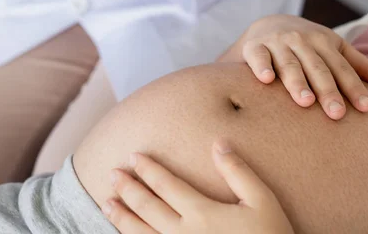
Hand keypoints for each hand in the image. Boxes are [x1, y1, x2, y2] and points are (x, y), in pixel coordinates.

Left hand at [103, 140, 293, 233]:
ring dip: (121, 217)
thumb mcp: (261, 200)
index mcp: (202, 213)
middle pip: (147, 207)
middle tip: (112, 174)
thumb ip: (238, 172)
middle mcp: (183, 233)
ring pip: (140, 233)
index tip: (134, 157)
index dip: (149, 169)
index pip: (167, 185)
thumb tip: (219, 143)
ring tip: (106, 203)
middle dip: (128, 189)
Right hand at [221, 15, 367, 119]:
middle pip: (318, 69)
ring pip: (289, 64)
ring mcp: (277, 43)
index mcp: (325, 43)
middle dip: (328, 90)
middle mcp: (302, 41)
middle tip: (336, 114)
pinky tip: (266, 80)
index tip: (366, 108)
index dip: (354, 87)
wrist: (267, 23)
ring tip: (305, 101)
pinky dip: (261, 66)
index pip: (342, 68)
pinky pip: (258, 57)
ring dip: (297, 82)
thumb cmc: (306, 43)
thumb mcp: (333, 49)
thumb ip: (359, 65)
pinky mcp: (254, 47)